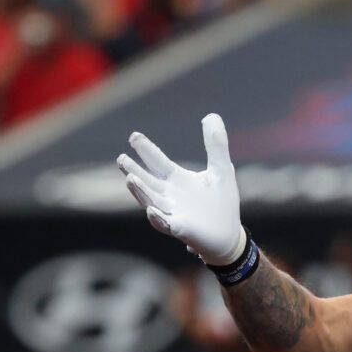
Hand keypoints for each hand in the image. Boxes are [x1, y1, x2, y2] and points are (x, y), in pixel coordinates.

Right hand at [118, 114, 245, 266]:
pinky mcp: (181, 229)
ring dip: (140, 191)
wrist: (229, 236)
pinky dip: (158, 217)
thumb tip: (211, 115)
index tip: (133, 136)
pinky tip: (152, 210)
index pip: (157, 161)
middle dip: (134, 170)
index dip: (145, 149)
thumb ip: (216, 144)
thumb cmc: (222, 203)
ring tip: (130, 178)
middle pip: (147, 181)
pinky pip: (166, 223)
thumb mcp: (222, 169)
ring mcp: (172, 213)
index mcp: (177, 179)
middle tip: (122, 158)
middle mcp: (169, 195)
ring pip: (151, 200)